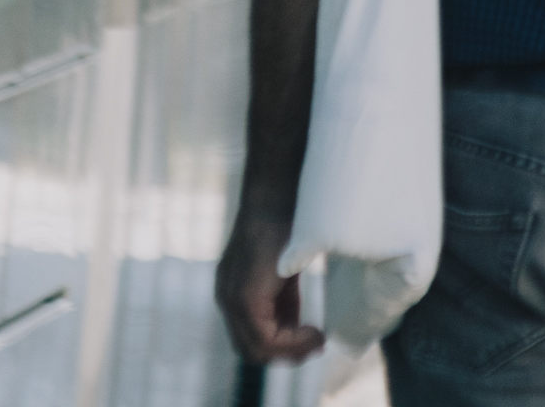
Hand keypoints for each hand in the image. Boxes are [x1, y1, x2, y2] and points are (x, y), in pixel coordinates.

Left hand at [216, 211, 324, 366]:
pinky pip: (265, 338)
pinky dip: (292, 342)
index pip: (251, 335)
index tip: (313, 336)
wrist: (277, 193)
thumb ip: (281, 299)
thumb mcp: (282, 269)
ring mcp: (232, 300)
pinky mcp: (245, 298)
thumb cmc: (285, 221)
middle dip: (286, 352)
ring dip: (291, 350)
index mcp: (232, 289)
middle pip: (252, 349)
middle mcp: (226, 297)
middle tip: (317, 343)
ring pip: (258, 349)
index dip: (282, 344)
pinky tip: (315, 331)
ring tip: (318, 338)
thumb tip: (296, 326)